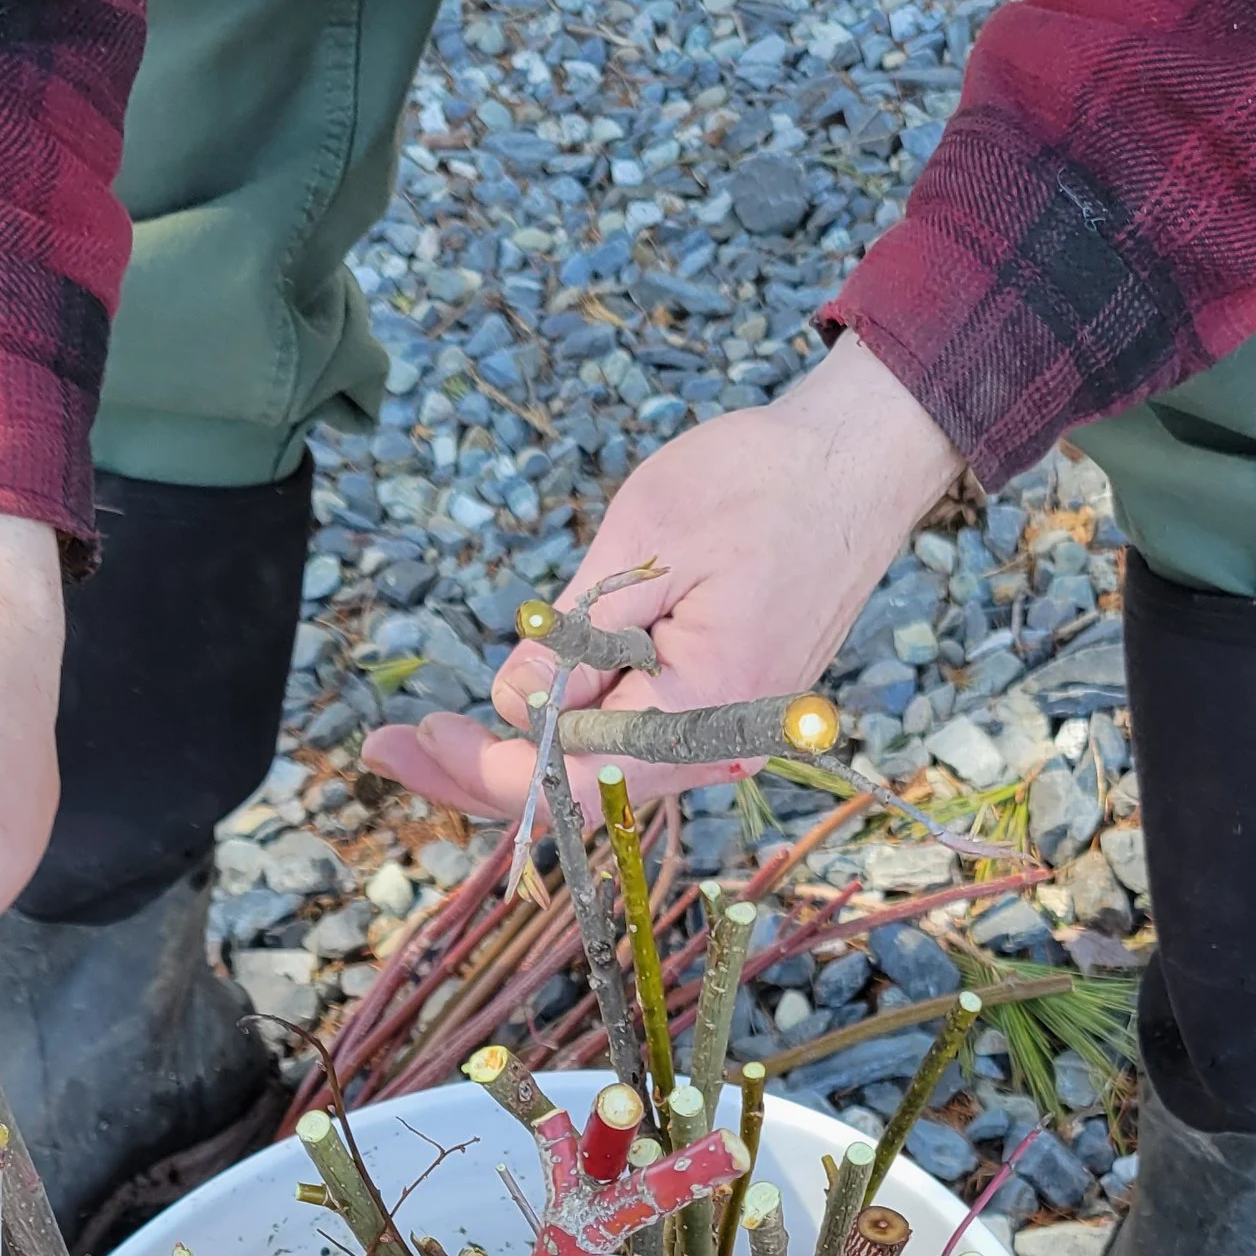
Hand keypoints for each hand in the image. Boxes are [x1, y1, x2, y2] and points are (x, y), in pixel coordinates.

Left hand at [364, 331, 962, 822]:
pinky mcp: (730, 713)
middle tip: (391, 747)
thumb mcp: (639, 546)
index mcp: (699, 712)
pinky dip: (576, 728)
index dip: (474, 771)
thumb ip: (569, 642)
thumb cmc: (761, 483)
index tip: (402, 744)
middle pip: (577, 794)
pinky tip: (529, 700)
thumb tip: (511, 712)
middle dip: (479, 774)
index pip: (564, 780)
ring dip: (524, 752)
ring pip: (603, 772)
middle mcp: (719, 747)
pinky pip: (637, 742)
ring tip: (440, 729)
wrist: (863, 461)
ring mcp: (730, 736)